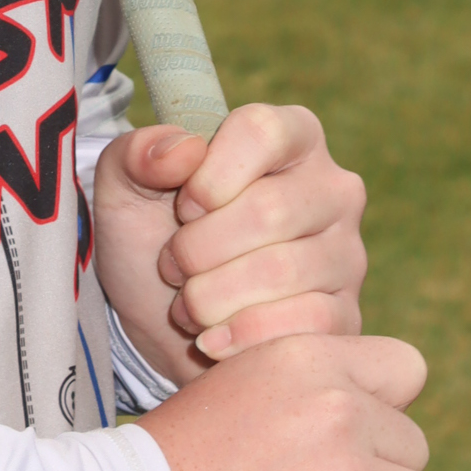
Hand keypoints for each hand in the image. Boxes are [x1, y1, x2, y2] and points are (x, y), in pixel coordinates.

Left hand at [93, 103, 367, 386]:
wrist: (166, 322)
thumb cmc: (154, 238)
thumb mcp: (124, 188)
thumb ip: (136, 154)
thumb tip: (183, 151)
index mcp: (289, 136)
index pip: (261, 132)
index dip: (209, 176)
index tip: (182, 207)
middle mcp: (331, 188)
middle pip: (269, 210)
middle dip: (198, 249)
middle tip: (172, 266)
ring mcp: (346, 253)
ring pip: (281, 272)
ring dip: (211, 297)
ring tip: (188, 303)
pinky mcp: (346, 315)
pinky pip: (303, 323)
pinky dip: (240, 336)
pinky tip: (211, 338)